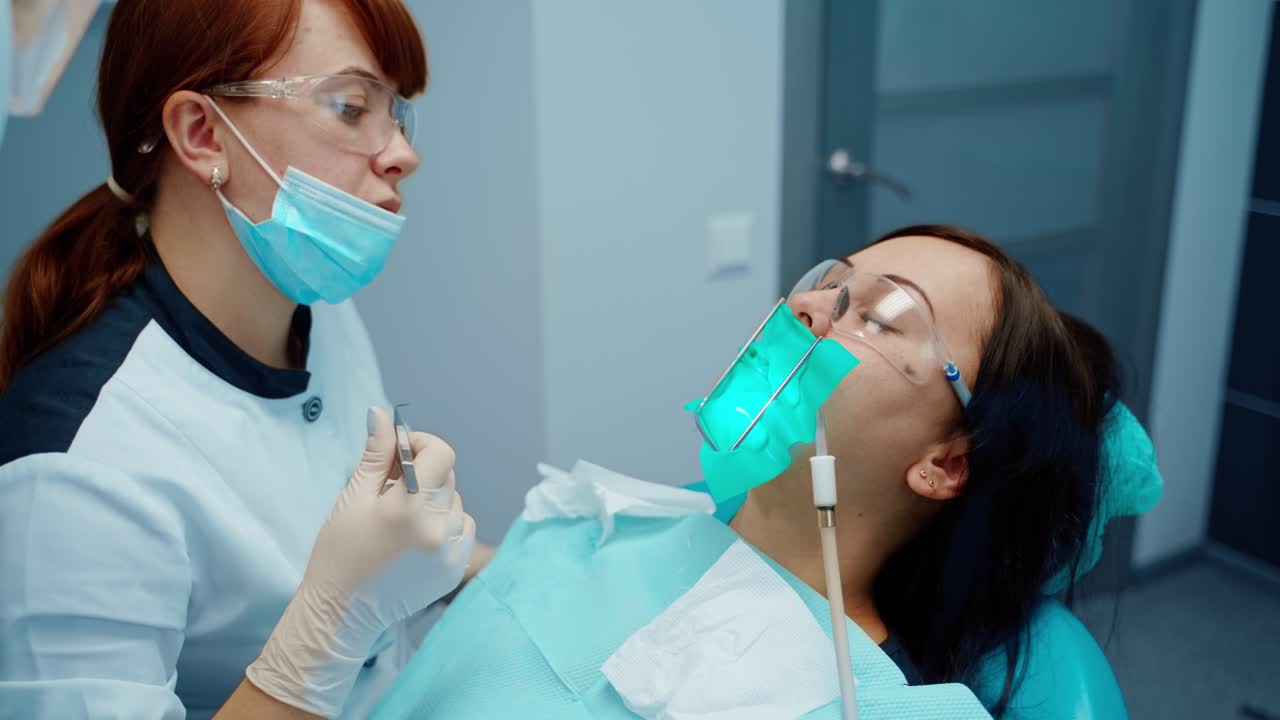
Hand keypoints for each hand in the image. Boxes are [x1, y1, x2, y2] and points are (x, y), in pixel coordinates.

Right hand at [246, 406, 475, 717]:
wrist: (340, 614)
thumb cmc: (339, 552)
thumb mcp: (351, 497)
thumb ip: (375, 455)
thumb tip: (382, 414)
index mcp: (407, 508)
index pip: (441, 453)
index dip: (421, 443)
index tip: (401, 451)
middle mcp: (436, 530)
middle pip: (447, 476)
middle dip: (422, 473)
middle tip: (391, 487)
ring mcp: (450, 553)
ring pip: (455, 502)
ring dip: (433, 500)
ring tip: (400, 519)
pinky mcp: (455, 570)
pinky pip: (462, 528)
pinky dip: (445, 525)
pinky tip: (416, 537)